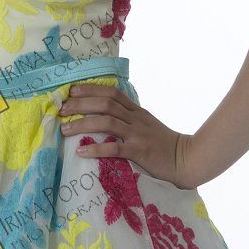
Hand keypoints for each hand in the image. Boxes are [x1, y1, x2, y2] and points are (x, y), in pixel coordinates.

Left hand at [57, 83, 196, 190]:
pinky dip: (96, 149)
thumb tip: (104, 117)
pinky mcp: (139, 152)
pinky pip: (114, 148)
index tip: (72, 90)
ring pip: (106, 121)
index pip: (112, 93)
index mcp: (137, 111)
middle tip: (62, 109)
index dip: (91, 89)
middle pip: (105, 104)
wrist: (187, 159)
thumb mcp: (147, 125)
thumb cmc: (164, 145)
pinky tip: (81, 152)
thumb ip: (129, 119)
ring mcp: (138, 134)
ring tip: (65, 128)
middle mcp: (135, 119)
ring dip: (83, 123)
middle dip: (81, 104)